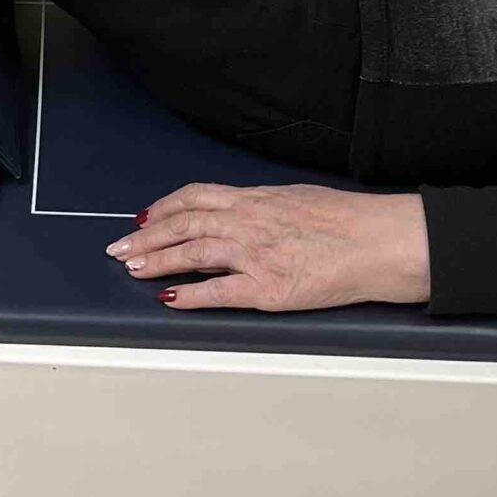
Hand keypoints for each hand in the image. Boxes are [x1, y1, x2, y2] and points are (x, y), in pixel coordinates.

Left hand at [107, 183, 430, 313]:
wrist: (375, 242)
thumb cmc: (346, 220)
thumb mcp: (295, 198)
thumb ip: (263, 206)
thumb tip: (242, 211)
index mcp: (254, 199)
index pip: (195, 198)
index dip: (164, 208)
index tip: (144, 217)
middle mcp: (247, 223)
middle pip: (183, 225)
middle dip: (146, 237)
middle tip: (120, 247)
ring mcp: (254, 256)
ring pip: (191, 254)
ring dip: (157, 261)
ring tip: (133, 268)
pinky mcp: (267, 289)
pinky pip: (217, 291)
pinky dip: (188, 295)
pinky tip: (169, 298)